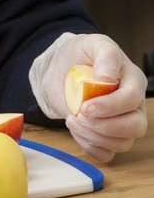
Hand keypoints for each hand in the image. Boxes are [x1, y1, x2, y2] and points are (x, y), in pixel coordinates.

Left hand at [30, 33, 147, 161]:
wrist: (61, 69)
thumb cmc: (81, 55)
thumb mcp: (93, 44)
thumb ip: (105, 56)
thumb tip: (108, 77)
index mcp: (133, 82)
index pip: (132, 100)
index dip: (109, 107)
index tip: (85, 106)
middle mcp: (132, 106)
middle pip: (135, 127)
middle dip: (103, 126)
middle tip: (79, 115)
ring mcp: (120, 123)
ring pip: (121, 143)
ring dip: (93, 136)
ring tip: (73, 119)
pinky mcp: (104, 136)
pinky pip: (105, 153)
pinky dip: (89, 146)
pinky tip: (77, 130)